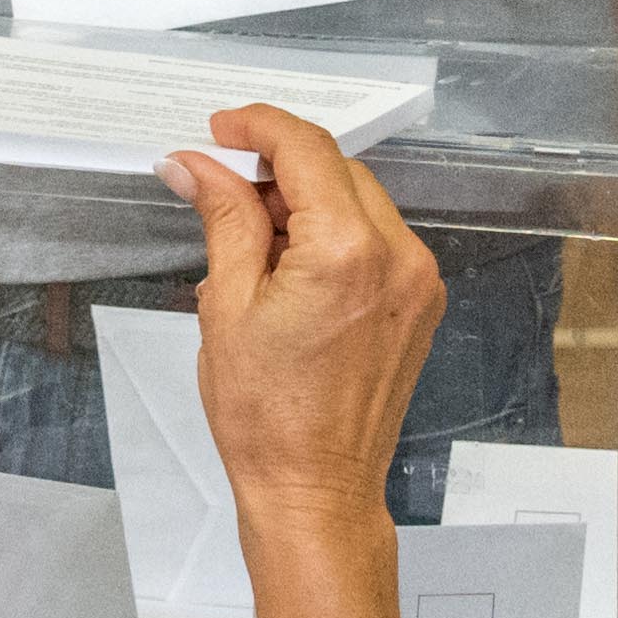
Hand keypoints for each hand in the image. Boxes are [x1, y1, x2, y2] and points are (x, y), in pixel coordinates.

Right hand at [160, 109, 443, 523]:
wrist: (315, 490)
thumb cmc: (267, 417)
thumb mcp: (227, 305)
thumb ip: (223, 219)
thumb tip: (198, 165)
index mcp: (349, 252)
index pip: (307, 149)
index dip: (258, 128)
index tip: (221, 130)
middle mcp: (398, 258)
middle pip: (337, 170)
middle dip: (278, 167)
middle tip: (221, 184)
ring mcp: (417, 282)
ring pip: (359, 202)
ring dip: (306, 201)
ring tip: (249, 238)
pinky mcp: (419, 304)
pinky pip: (376, 241)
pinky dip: (333, 234)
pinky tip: (289, 265)